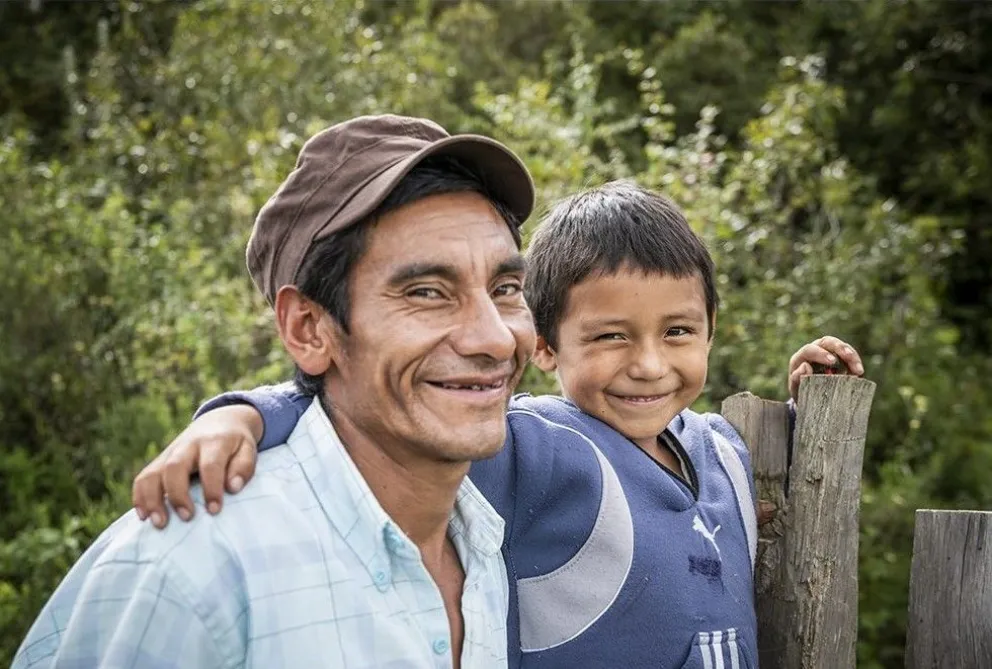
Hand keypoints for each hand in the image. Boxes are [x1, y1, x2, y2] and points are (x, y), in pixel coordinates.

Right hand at [132, 404, 262, 527]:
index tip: (214, 510)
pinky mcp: (159, 462)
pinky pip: (142, 478)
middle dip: (178, 494)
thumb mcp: (247, 449)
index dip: (211, 488)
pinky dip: (140, 498)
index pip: (210, 465)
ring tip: (160, 523)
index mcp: (214, 442)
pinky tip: (144, 517)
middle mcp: (188, 446)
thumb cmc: (235, 443)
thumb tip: (233, 487)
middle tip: (187, 518)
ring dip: (152, 500)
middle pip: (175, 467)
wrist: (218, 421)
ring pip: (152, 474)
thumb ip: (243, 467)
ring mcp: (169, 454)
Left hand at [788, 335, 863, 399]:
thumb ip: (796, 379)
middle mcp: (814, 351)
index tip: (833, 361)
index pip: (810, 350)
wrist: (809, 398)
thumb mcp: (796, 389)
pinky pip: (848, 355)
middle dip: (840, 348)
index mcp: (800, 358)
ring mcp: (827, 353)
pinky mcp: (838, 358)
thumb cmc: (801, 392)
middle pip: (827, 342)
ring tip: (859, 371)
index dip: (821, 353)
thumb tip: (805, 366)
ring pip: (841, 346)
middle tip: (850, 357)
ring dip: (852, 355)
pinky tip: (858, 372)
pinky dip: (855, 362)